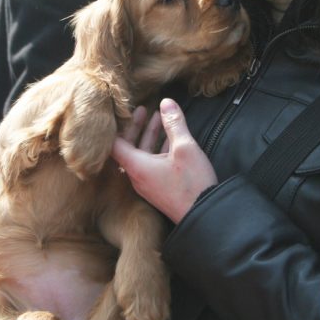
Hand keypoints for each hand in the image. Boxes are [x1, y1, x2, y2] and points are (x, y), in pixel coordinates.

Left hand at [112, 98, 217, 223]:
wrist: (204, 217)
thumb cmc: (192, 183)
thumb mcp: (185, 148)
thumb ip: (174, 123)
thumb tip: (167, 102)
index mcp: (136, 166)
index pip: (114, 143)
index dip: (116, 126)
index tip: (122, 111)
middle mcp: (137, 176)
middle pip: (129, 147)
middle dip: (137, 126)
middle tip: (143, 109)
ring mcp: (147, 184)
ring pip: (142, 155)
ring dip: (150, 136)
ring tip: (159, 118)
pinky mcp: (158, 188)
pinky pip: (151, 164)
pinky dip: (157, 148)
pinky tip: (171, 138)